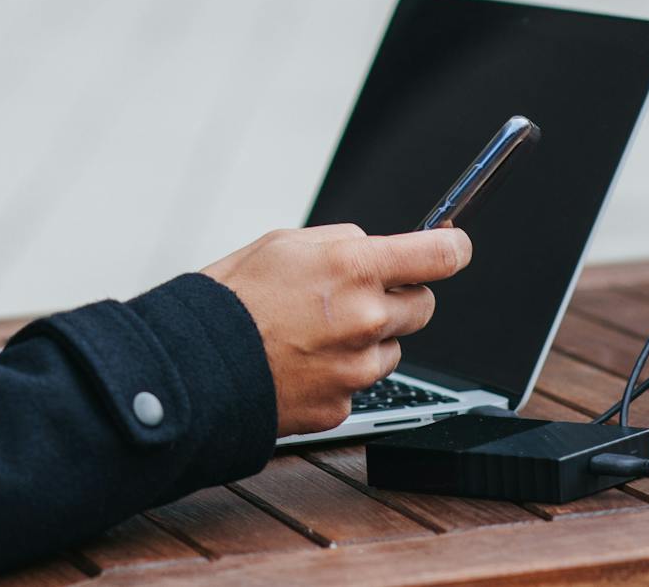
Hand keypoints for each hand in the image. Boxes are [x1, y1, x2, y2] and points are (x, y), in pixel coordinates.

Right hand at [202, 224, 470, 436]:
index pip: (439, 256)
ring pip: (392, 348)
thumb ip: (342, 243)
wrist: (196, 363)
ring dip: (368, 339)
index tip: (452, 247)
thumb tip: (374, 248)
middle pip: (424, 306)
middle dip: (399, 297)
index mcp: (354, 267)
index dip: (452, 248)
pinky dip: (340, 373)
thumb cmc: (232, 298)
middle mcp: (365, 318)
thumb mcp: (284, 242)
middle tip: (357, 295)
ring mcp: (357, 367)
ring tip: (314, 333)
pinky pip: (360, 384)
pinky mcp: (343, 405)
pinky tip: (303, 362)